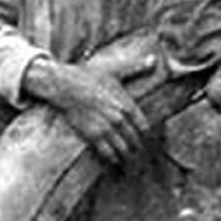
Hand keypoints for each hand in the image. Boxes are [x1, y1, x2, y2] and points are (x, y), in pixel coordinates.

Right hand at [27, 56, 153, 165]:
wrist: (65, 85)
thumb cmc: (90, 75)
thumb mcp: (116, 70)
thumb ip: (137, 68)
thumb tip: (154, 59)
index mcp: (127, 104)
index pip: (144, 126)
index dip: (146, 134)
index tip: (147, 139)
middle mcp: (119, 119)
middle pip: (134, 139)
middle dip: (137, 147)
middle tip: (139, 154)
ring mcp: (106, 128)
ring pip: (122, 148)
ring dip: (126, 156)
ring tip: (129, 162)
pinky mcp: (92, 135)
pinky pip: (106, 152)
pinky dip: (112, 158)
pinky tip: (114, 161)